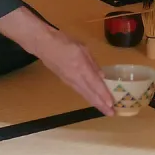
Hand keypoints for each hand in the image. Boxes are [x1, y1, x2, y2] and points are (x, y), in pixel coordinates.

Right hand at [0, 6, 114, 113]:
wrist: (43, 45)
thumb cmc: (64, 42)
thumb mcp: (82, 48)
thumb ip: (92, 63)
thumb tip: (101, 76)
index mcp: (81, 66)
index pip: (95, 84)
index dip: (103, 94)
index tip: (111, 104)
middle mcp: (75, 77)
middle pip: (90, 93)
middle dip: (101, 104)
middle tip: (111, 113)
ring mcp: (69, 81)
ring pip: (85, 94)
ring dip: (95, 103)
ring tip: (104, 109)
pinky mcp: (65, 81)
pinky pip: (79, 91)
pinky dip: (88, 97)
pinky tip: (93, 100)